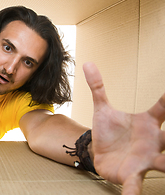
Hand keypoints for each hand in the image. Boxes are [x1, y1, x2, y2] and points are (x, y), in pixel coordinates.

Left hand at [83, 62, 164, 194]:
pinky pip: (135, 185)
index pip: (163, 108)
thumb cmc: (109, 130)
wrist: (99, 151)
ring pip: (163, 164)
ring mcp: (145, 160)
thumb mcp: (102, 108)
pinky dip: (133, 193)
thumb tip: (87, 63)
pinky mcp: (131, 174)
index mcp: (148, 123)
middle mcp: (152, 142)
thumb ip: (97, 87)